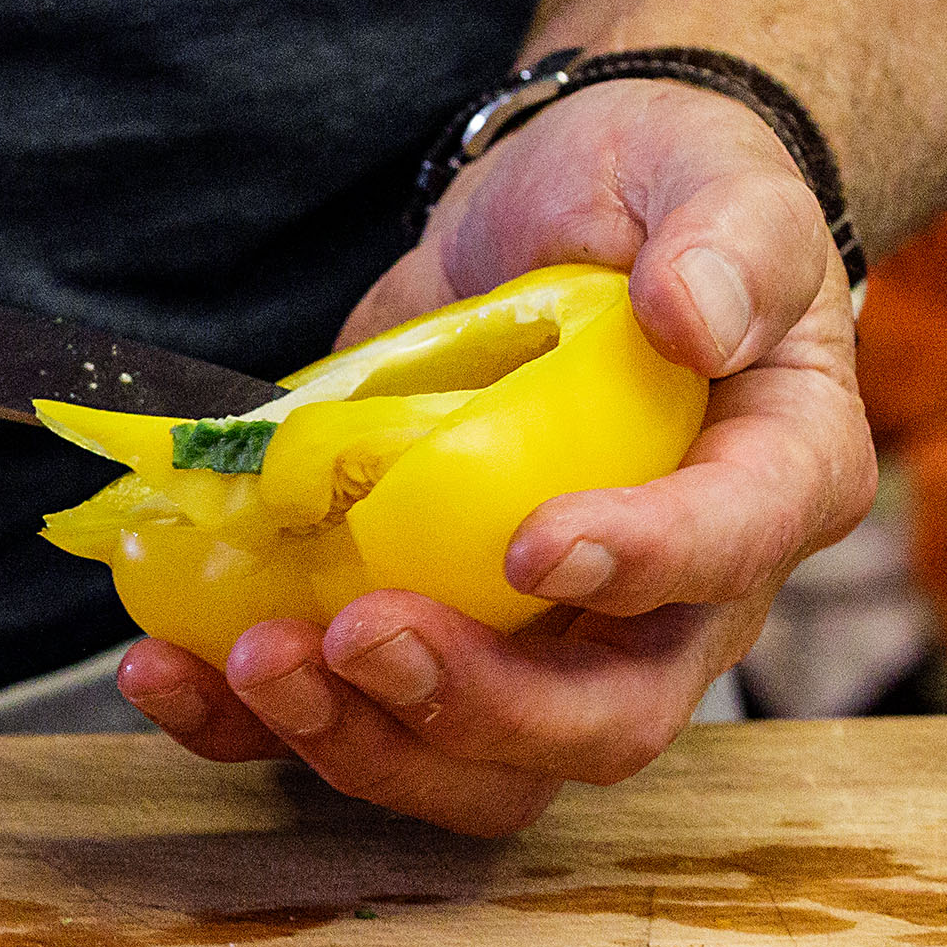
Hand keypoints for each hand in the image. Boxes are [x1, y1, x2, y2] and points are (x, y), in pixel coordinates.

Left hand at [115, 79, 875, 832]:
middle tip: (356, 635)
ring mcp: (546, 640)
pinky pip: (360, 725)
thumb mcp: (714, 177)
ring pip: (478, 769)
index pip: (729, 552)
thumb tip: (692, 315)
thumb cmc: (665, 196)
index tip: (533, 549)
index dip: (642, 569)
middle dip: (472, 707)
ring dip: (356, 740)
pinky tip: (172, 671)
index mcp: (774, 481)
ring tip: (251, 659)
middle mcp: (673, 601)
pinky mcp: (433, 630)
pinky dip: (255, 725)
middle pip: (601, 722)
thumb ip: (725, 239)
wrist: (567, 213)